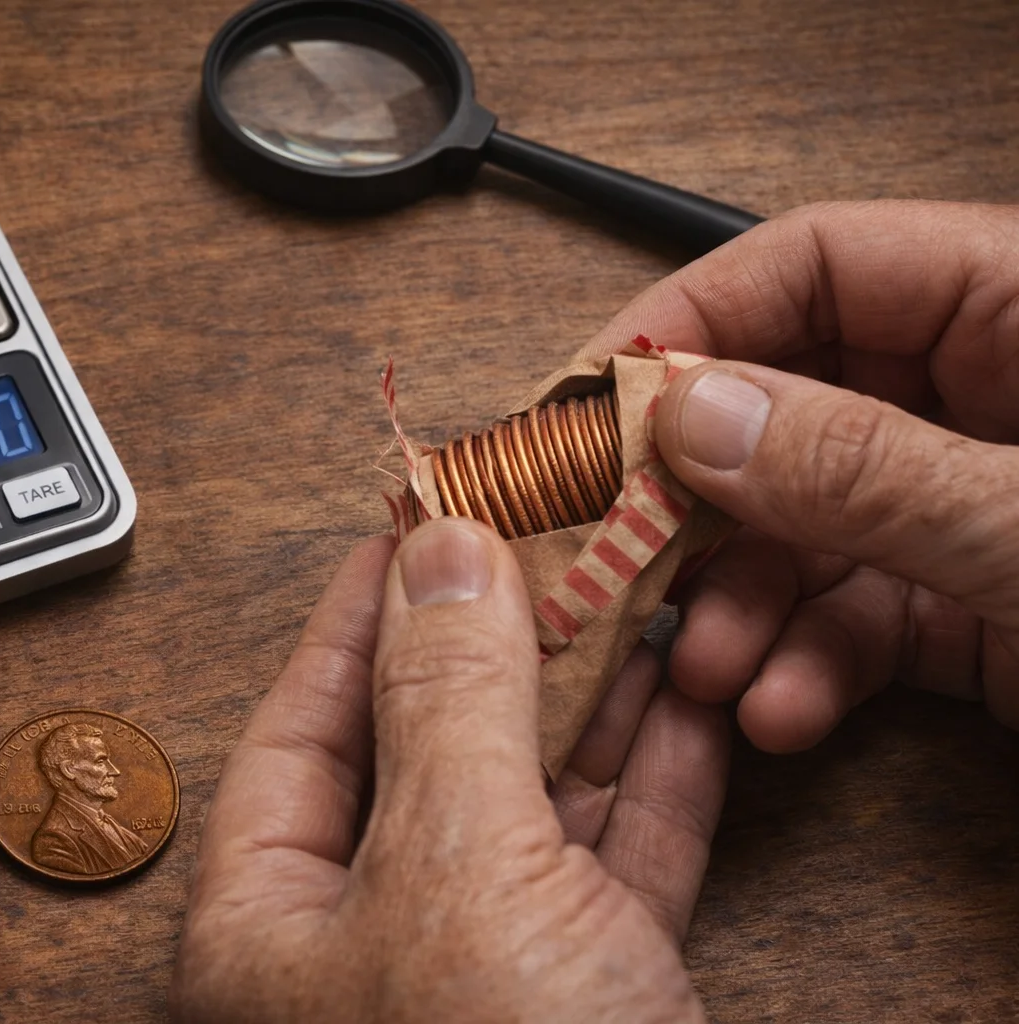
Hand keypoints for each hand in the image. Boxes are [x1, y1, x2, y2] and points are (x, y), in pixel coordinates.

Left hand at [172, 522, 727, 1022]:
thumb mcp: (457, 873)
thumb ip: (447, 704)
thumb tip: (438, 552)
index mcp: (270, 922)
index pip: (302, 721)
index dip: (360, 611)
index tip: (413, 518)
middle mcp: (365, 942)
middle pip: (424, 747)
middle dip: (490, 640)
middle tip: (540, 533)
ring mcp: (482, 970)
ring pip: (531, 797)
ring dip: (587, 694)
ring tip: (625, 582)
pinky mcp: (592, 998)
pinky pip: (617, 860)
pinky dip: (655, 776)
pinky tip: (682, 693)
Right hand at [580, 200, 1018, 748]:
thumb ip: (867, 467)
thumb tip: (693, 416)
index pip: (817, 264)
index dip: (691, 317)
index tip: (586, 399)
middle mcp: (982, 397)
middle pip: (786, 406)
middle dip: (696, 497)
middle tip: (610, 550)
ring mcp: (970, 504)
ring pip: (805, 528)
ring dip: (739, 605)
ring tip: (704, 668)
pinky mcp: (974, 604)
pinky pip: (858, 617)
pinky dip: (807, 667)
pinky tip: (782, 711)